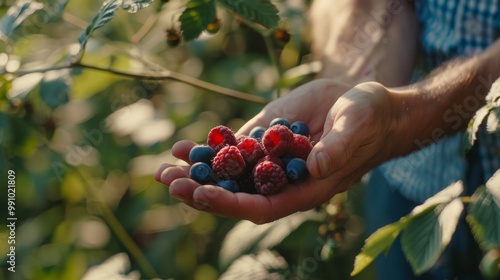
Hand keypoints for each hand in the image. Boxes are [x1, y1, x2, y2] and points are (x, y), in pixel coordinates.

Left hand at [155, 80, 399, 223]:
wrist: (364, 104)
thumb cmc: (368, 119)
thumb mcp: (357, 127)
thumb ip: (337, 147)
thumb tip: (315, 164)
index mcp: (304, 188)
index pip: (263, 206)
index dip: (232, 203)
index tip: (201, 194)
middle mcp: (282, 180)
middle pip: (236, 194)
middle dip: (201, 191)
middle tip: (168, 181)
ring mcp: (270, 160)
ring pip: (228, 174)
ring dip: (195, 173)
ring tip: (163, 169)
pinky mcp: (264, 138)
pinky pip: (232, 149)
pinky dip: (207, 150)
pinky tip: (181, 148)